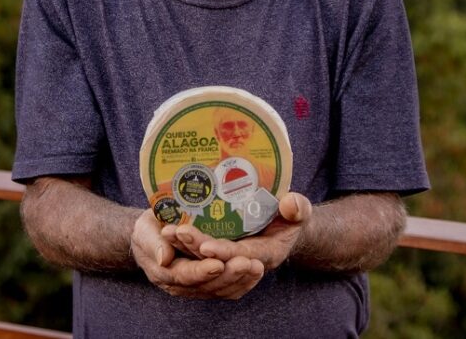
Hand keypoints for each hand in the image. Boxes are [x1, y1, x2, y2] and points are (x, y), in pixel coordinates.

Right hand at [131, 208, 264, 299]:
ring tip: (256, 266)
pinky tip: (256, 271)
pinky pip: (228, 289)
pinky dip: (244, 282)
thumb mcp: (144, 230)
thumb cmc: (149, 230)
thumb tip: (163, 258)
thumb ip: (153, 243)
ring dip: (241, 279)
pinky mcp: (210, 284)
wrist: (153, 236)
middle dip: (229, 275)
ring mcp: (197, 287)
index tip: (217, 263)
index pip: (185, 275)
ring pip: (221, 290)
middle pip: (208, 286)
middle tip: (246, 263)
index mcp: (164, 272)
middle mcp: (181, 285)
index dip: (201, 271)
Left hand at [163, 192, 311, 271]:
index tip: (207, 246)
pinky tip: (166, 237)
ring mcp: (229, 263)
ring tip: (167, 232)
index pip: (243, 257)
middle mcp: (246, 264)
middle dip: (196, 249)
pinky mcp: (217, 259)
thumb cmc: (290, 216)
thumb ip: (298, 208)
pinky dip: (182, 252)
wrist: (282, 226)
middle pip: (218, 261)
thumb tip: (291, 203)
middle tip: (177, 232)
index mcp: (267, 254)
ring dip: (184, 250)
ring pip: (203, 263)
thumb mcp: (299, 210)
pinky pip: (197, 261)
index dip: (226, 252)